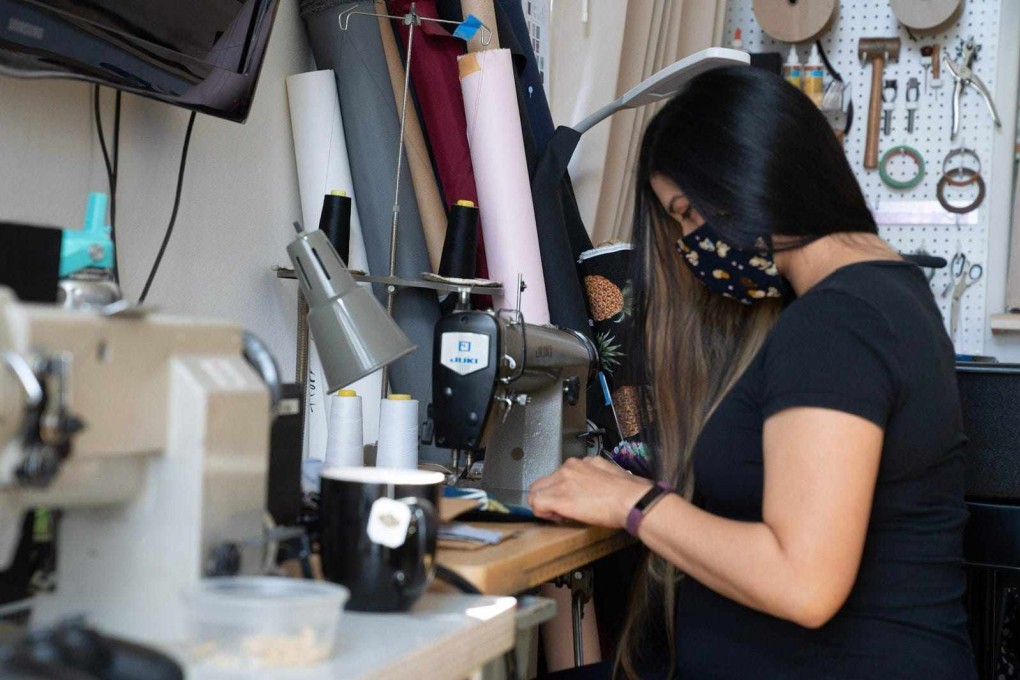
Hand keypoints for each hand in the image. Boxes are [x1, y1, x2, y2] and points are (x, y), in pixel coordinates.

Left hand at [527, 456, 653, 528]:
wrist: (631, 500)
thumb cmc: (628, 492)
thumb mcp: (610, 473)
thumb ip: (595, 474)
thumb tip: (593, 482)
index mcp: (582, 462)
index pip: (558, 475)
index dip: (560, 491)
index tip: (569, 501)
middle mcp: (569, 468)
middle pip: (542, 482)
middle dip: (547, 497)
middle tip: (560, 511)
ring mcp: (562, 481)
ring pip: (535, 492)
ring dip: (544, 506)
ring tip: (560, 516)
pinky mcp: (559, 498)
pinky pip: (537, 504)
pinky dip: (542, 513)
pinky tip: (556, 518)